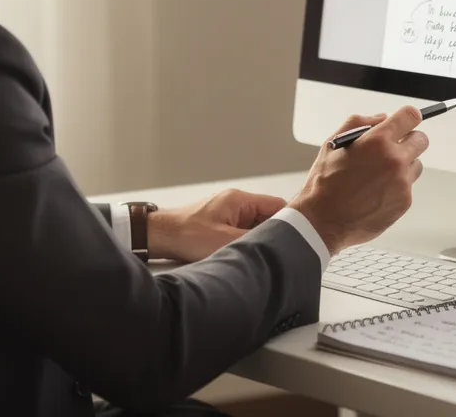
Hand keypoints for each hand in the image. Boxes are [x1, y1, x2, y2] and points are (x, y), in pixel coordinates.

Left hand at [146, 188, 287, 262]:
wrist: (158, 236)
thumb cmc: (185, 234)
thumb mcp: (225, 241)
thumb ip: (254, 241)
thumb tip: (276, 244)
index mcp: (239, 200)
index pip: (278, 206)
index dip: (290, 221)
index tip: (298, 235)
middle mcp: (234, 203)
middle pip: (267, 217)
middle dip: (272, 234)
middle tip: (277, 250)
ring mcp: (226, 213)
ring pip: (254, 226)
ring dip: (256, 240)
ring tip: (257, 254)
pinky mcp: (218, 224)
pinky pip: (240, 231)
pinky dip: (244, 242)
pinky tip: (243, 254)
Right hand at [288, 105, 427, 254]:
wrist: (323, 221)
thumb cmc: (325, 183)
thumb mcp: (333, 143)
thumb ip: (359, 123)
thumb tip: (382, 118)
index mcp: (377, 141)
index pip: (410, 116)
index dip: (408, 117)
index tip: (405, 121)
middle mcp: (394, 159)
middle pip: (421, 139)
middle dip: (409, 140)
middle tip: (393, 148)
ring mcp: (402, 182)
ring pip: (416, 164)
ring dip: (404, 165)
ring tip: (379, 175)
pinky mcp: (405, 201)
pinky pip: (408, 186)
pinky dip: (397, 186)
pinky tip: (376, 192)